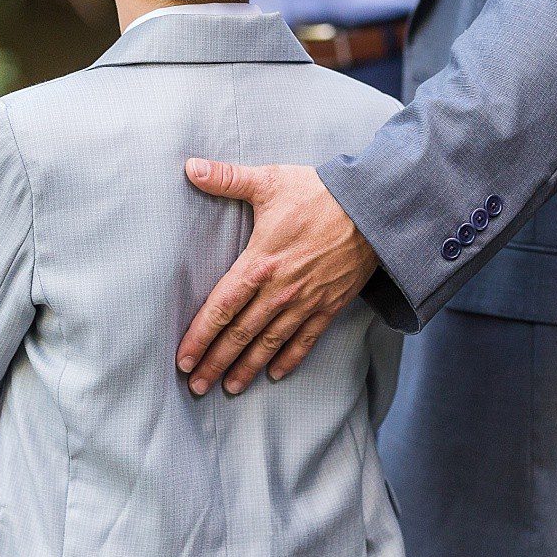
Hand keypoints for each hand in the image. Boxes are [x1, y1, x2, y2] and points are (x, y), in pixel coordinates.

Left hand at [179, 158, 377, 394]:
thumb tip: (191, 167)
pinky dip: (290, 359)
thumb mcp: (270, 181)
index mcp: (259, 263)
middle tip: (197, 387)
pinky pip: (306, 340)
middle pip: (240, 335)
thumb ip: (227, 179)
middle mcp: (280, 290)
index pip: (221, 308)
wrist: (373, 208)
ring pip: (270, 344)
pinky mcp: (330, 305)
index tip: (183, 360)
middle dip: (216, 362)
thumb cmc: (320, 193)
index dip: (200, 336)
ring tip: (229, 388)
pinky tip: (275, 375)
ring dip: (247, 368)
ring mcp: (306, 301)